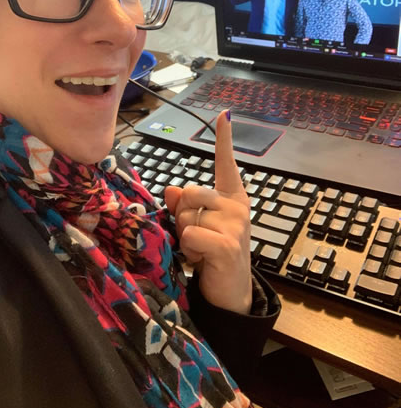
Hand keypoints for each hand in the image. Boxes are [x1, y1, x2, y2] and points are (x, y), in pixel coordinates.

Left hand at [165, 110, 251, 313]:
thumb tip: (171, 189)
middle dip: (182, 216)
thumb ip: (184, 205)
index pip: (226, 165)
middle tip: (195, 238)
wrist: (230, 293)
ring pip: (186, 215)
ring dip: (184, 235)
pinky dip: (188, 249)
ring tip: (200, 250)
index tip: (223, 114)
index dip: (224, 140)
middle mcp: (237, 206)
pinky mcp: (228, 244)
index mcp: (232, 198)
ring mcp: (235, 224)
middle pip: (189, 193)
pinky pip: (190, 235)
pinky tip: (202, 260)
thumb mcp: (196, 226)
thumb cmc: (211, 254)